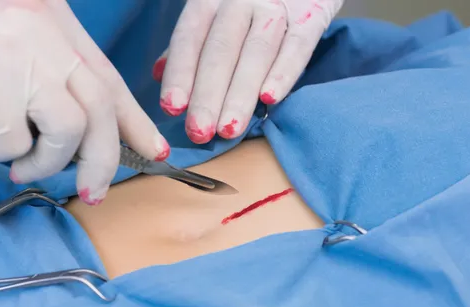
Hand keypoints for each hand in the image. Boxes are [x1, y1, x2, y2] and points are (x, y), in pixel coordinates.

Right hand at [0, 0, 169, 204]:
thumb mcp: (8, 54)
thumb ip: (48, 81)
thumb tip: (83, 137)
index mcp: (52, 19)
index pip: (107, 77)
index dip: (133, 118)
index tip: (154, 150)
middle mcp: (44, 31)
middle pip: (101, 107)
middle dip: (105, 159)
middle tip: (95, 193)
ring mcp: (22, 57)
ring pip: (71, 130)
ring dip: (47, 161)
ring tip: (16, 164)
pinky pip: (17, 143)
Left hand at [153, 0, 342, 143]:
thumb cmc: (248, 8)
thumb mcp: (214, 17)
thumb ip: (190, 45)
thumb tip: (157, 74)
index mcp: (209, 0)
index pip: (189, 38)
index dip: (180, 74)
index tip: (172, 108)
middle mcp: (239, 0)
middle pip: (220, 50)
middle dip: (208, 95)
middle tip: (199, 132)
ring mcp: (276, 7)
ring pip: (256, 52)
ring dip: (240, 94)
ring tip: (229, 129)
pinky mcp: (311, 15)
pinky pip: (297, 46)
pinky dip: (283, 73)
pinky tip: (270, 99)